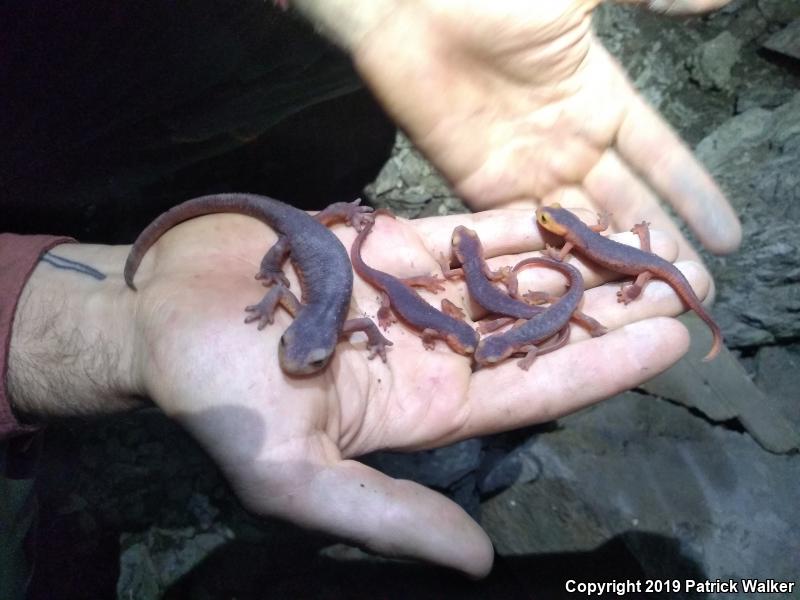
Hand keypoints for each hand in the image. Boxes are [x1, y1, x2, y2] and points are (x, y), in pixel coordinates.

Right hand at [124, 209, 705, 575]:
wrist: (162, 320)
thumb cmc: (222, 400)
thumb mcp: (297, 478)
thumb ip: (389, 513)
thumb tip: (478, 561)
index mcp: (424, 406)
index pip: (533, 388)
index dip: (602, 365)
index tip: (669, 339)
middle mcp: (431, 350)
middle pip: (537, 330)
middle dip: (607, 306)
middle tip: (682, 281)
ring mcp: (412, 294)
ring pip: (510, 275)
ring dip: (575, 258)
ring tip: (643, 236)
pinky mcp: (386, 245)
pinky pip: (464, 232)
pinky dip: (515, 220)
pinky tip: (567, 207)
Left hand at [349, 0, 739, 266]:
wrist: (409, 7)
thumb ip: (643, 0)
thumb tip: (714, 0)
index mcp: (599, 100)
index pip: (659, 158)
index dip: (693, 196)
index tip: (726, 238)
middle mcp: (568, 143)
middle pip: (623, 204)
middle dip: (657, 245)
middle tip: (693, 292)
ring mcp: (523, 168)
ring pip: (577, 226)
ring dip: (608, 263)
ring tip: (646, 304)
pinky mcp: (479, 185)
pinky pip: (523, 229)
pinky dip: (548, 259)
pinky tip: (575, 293)